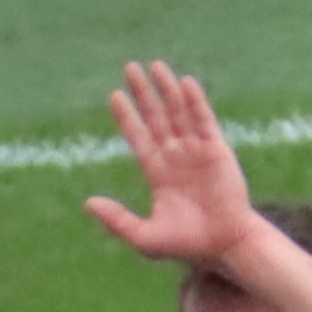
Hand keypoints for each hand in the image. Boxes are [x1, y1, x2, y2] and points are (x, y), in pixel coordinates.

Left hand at [83, 60, 257, 269]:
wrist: (224, 245)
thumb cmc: (187, 245)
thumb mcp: (144, 237)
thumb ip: (117, 220)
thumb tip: (88, 203)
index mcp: (158, 173)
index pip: (138, 137)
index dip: (127, 116)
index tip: (115, 95)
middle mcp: (176, 157)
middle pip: (156, 117)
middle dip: (143, 93)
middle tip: (130, 68)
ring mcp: (196, 151)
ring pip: (178, 113)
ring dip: (167, 90)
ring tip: (155, 66)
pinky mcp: (217, 150)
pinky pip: (204, 120)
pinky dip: (195, 102)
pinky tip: (185, 83)